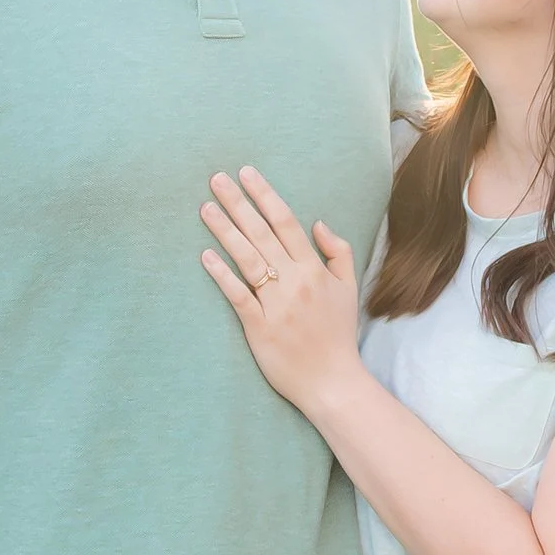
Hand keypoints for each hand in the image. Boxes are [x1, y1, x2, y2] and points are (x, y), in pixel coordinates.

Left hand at [199, 165, 363, 413]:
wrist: (333, 381)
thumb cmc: (338, 335)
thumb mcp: (349, 288)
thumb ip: (337, 252)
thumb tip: (318, 223)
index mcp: (314, 269)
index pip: (286, 222)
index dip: (265, 196)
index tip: (247, 173)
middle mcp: (294, 281)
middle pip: (261, 234)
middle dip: (238, 203)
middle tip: (216, 178)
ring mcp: (275, 304)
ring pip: (247, 259)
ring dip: (225, 231)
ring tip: (206, 208)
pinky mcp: (259, 327)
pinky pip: (238, 296)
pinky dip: (222, 276)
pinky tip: (205, 256)